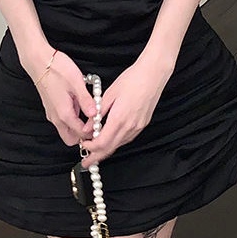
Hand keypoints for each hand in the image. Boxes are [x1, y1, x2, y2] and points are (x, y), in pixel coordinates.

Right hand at [35, 51, 96, 146]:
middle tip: (95, 122)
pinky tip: (79, 103)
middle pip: (71, 138)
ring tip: (89, 110)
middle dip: (83, 135)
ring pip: (67, 130)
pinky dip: (73, 118)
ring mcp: (52, 113)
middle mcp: (56, 117)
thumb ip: (86, 101)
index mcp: (64, 114)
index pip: (81, 135)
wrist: (39, 61)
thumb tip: (95, 114)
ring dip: (78, 126)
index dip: (92, 132)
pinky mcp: (51, 107)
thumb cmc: (57, 69)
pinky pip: (63, 120)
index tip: (101, 124)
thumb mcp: (76, 83)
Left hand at [81, 52, 173, 167]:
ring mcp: (138, 126)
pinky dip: (116, 142)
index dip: (91, 148)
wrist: (153, 74)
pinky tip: (111, 139)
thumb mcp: (109, 93)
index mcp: (119, 118)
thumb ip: (97, 113)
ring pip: (119, 144)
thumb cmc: (132, 79)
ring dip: (107, 150)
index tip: (83, 145)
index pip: (102, 143)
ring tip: (96, 151)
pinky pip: (127, 138)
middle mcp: (130, 126)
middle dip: (97, 157)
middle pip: (111, 148)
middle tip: (86, 163)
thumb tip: (87, 127)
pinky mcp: (143, 124)